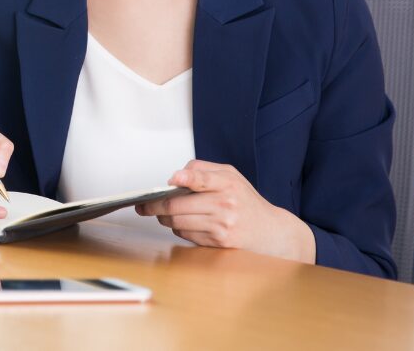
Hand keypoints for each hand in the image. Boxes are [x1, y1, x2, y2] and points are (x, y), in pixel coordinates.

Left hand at [135, 159, 315, 263]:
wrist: (269, 231)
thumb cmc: (246, 201)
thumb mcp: (231, 176)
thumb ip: (204, 170)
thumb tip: (177, 175)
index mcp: (226, 182)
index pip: (202, 178)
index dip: (185, 177)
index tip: (172, 179)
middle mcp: (224, 203)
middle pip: (177, 205)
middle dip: (154, 205)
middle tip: (144, 205)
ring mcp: (221, 224)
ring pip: (177, 222)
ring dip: (164, 218)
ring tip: (163, 214)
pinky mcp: (218, 241)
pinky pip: (187, 235)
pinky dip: (179, 229)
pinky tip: (184, 224)